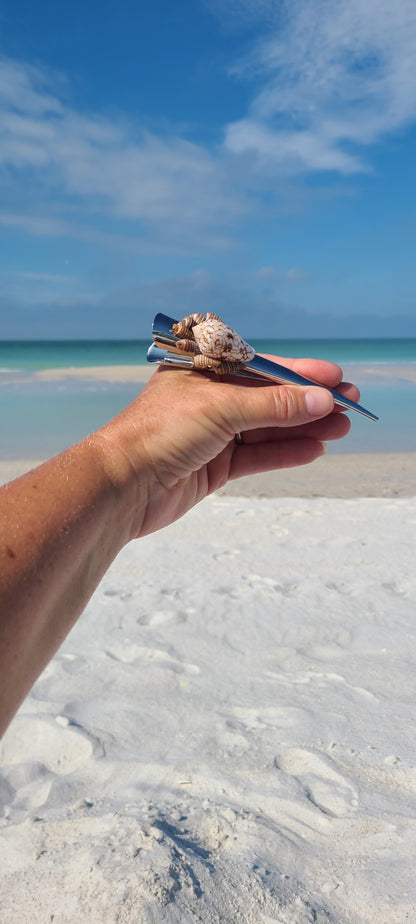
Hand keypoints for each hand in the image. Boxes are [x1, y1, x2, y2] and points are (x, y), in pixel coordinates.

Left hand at [99, 356, 358, 537]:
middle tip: (349, 405)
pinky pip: (256, 456)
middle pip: (268, 398)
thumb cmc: (161, 432)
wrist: (121, 486)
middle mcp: (208, 399)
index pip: (261, 368)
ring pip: (267, 428)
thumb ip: (274, 406)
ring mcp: (211, 434)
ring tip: (342, 428)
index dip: (300, 373)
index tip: (336, 377)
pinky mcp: (213, 466)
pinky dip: (284, 452)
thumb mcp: (222, 409)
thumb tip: (321, 399)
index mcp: (203, 371)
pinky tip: (314, 449)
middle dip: (308, 402)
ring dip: (303, 428)